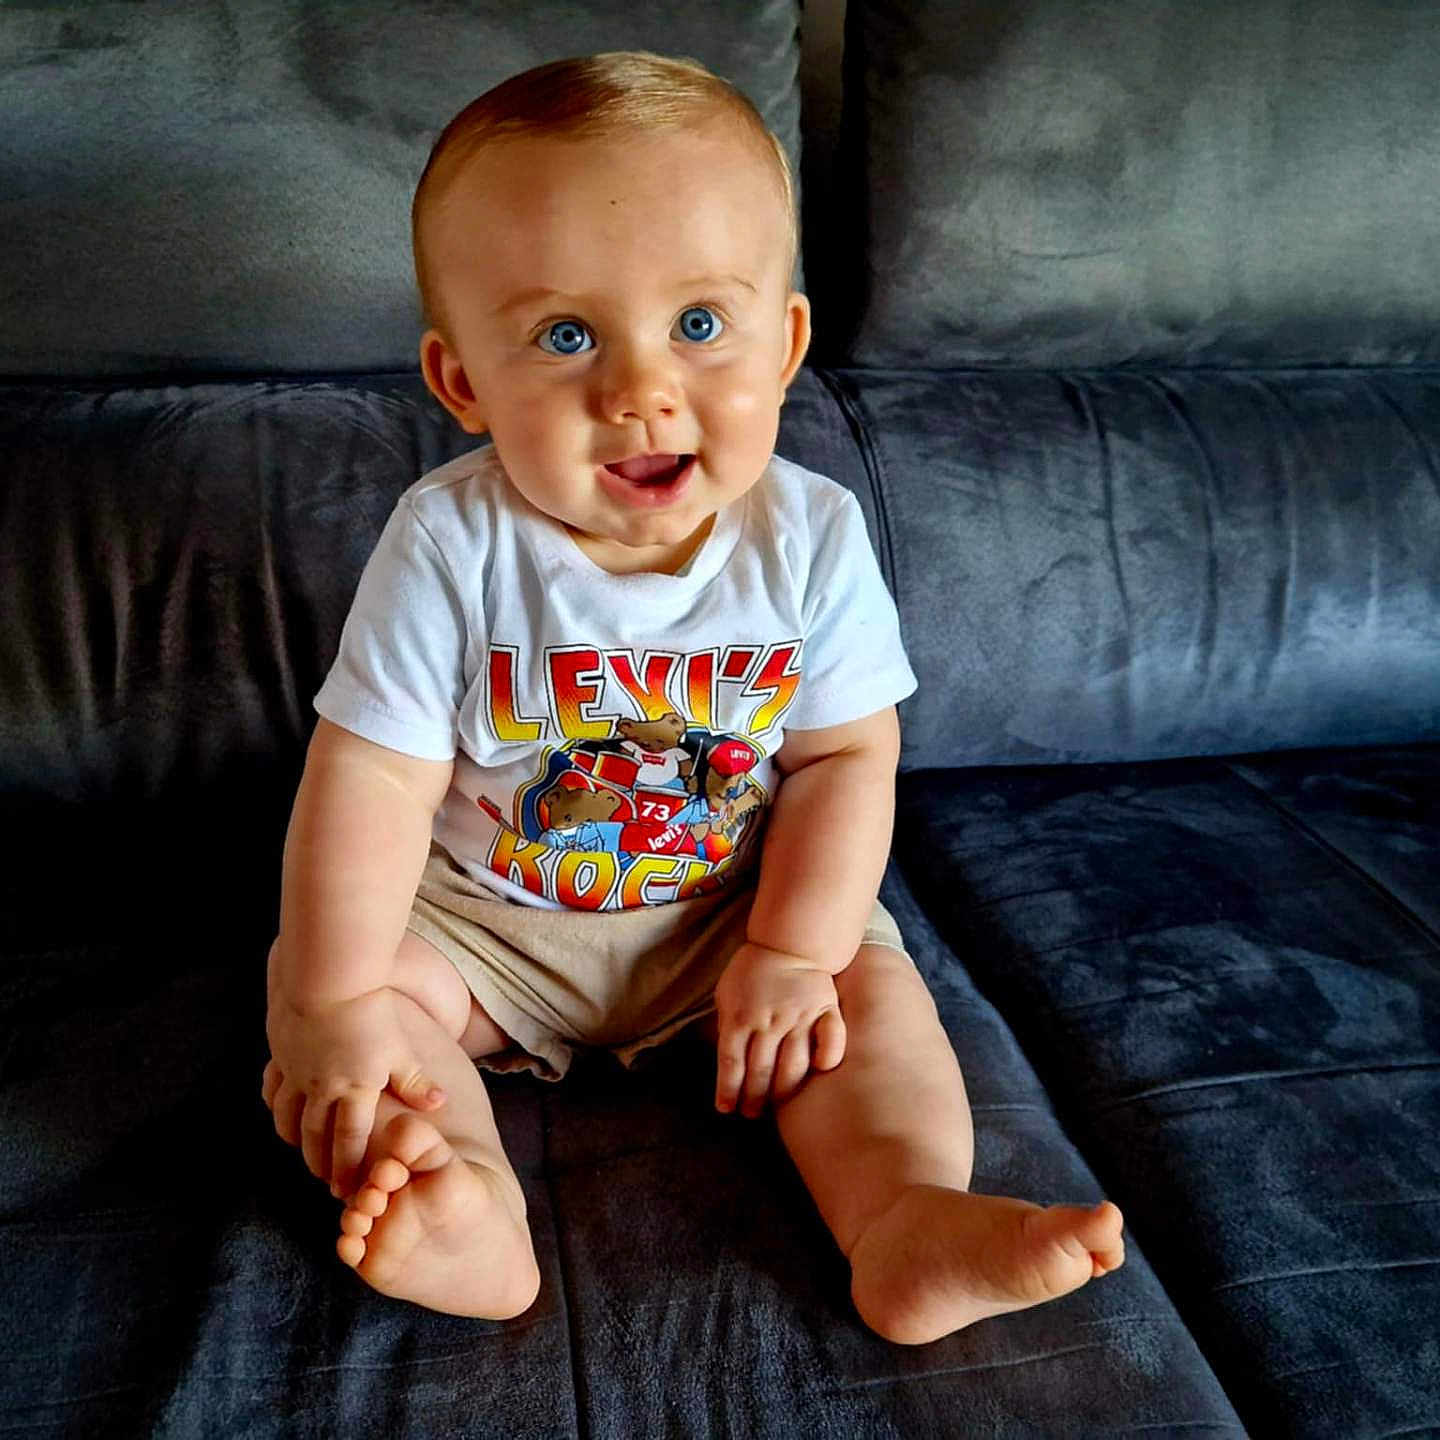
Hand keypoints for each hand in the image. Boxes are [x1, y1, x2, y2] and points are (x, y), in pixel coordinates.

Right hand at [263, 978, 445, 1197]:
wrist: (327, 977)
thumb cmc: (371, 1010)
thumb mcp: (400, 1048)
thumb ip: (416, 1081)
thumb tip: (439, 1105)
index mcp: (354, 1089)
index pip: (349, 1141)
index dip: (347, 1169)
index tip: (345, 1191)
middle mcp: (321, 1087)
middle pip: (315, 1135)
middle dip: (319, 1162)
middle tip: (323, 1181)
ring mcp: (296, 1070)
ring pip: (288, 1116)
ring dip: (294, 1138)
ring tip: (299, 1151)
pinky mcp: (281, 1051)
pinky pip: (273, 1086)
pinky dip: (274, 1103)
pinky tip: (277, 1108)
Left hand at [712, 942, 846, 1117]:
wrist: (790, 942)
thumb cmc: (752, 972)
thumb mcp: (727, 995)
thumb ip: (726, 1026)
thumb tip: (726, 1064)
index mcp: (741, 1016)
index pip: (732, 1063)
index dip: (728, 1090)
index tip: (727, 1109)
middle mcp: (770, 1020)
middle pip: (761, 1070)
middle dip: (754, 1098)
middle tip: (752, 1113)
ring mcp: (800, 1016)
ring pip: (793, 1065)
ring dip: (784, 1091)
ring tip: (777, 1104)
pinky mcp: (825, 1011)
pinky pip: (831, 1040)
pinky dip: (827, 1059)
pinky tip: (818, 1072)